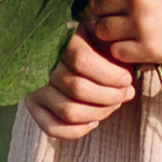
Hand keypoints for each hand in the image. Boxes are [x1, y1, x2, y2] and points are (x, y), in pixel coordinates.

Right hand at [27, 28, 137, 143]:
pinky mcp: (31, 104)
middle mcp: (40, 64)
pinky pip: (53, 127)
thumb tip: (130, 69)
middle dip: (110, 96)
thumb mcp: (97, 31)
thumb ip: (110, 43)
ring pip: (69, 111)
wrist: (51, 42)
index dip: (109, 74)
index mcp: (56, 40)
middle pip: (78, 89)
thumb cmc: (84, 38)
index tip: (127, 79)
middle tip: (126, 93)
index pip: (82, 60)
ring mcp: (33, 87)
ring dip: (99, 113)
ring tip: (114, 104)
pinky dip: (77, 130)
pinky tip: (94, 121)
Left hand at [83, 0, 161, 69]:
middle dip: (102, 11)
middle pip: (95, 5)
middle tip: (115, 16)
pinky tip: (135, 45)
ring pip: (102, 29)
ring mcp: (142, 23)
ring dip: (109, 32)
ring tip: (124, 31)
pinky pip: (117, 51)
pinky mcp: (149, 48)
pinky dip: (122, 50)